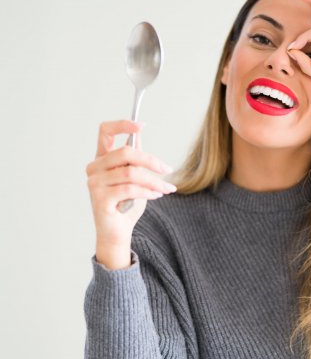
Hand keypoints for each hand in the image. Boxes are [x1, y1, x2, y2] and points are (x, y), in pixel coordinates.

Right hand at [85, 120, 175, 267]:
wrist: (118, 233)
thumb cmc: (126, 204)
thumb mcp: (134, 177)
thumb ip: (134, 158)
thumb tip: (138, 134)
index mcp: (101, 159)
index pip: (104, 131)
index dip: (123, 125)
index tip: (142, 125)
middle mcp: (94, 168)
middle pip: (125, 152)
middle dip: (151, 160)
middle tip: (168, 169)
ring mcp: (94, 183)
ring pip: (131, 172)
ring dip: (154, 180)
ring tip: (167, 188)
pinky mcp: (100, 198)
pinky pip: (130, 189)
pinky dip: (148, 191)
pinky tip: (157, 195)